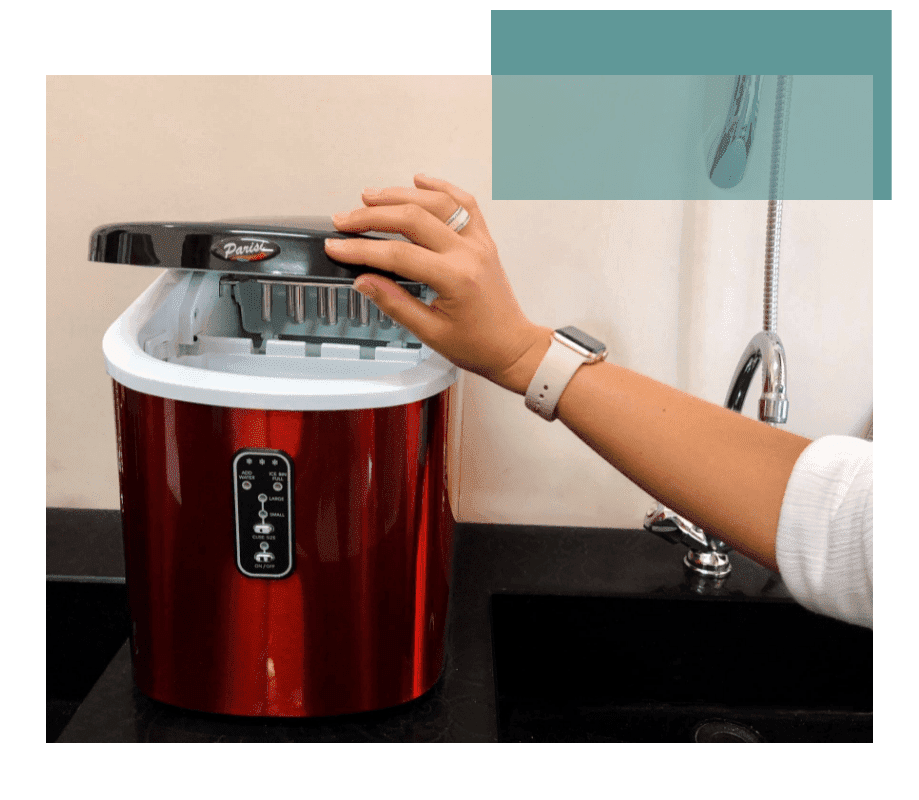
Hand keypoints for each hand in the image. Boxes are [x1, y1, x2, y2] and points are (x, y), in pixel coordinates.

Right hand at [324, 174, 549, 393]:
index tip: (338, 246)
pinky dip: (441, 189)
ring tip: (371, 197)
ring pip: (437, 203)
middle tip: (346, 220)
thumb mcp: (430, 332)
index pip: (398, 255)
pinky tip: (419, 182)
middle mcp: (469, 253)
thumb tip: (363, 280)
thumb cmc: (479, 344)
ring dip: (400, 195)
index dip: (362, 249)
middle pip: (413, 219)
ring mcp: (479, 242)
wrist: (512, 346)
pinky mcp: (484, 239)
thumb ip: (394, 303)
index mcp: (456, 278)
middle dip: (372, 216)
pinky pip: (464, 203)